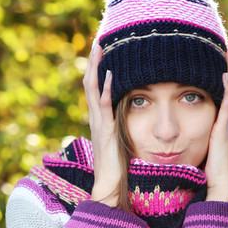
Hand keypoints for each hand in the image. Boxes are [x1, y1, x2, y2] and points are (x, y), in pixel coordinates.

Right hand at [83, 43, 121, 205]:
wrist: (109, 186)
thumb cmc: (119, 168)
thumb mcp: (122, 142)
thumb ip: (124, 129)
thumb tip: (136, 119)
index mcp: (101, 119)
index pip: (97, 88)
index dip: (99, 70)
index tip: (104, 52)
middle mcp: (96, 118)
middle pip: (91, 82)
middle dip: (94, 62)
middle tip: (98, 41)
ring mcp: (98, 123)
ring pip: (92, 88)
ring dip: (96, 67)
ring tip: (99, 48)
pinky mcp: (103, 129)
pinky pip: (103, 105)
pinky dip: (105, 88)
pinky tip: (110, 73)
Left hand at [205, 46, 227, 205]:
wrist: (219, 192)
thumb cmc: (208, 179)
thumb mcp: (201, 159)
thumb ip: (196, 150)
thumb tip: (182, 147)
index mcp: (220, 131)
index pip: (224, 100)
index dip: (223, 83)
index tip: (219, 66)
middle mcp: (227, 125)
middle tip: (226, 51)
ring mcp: (227, 126)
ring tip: (227, 53)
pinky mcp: (224, 130)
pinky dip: (227, 87)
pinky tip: (224, 72)